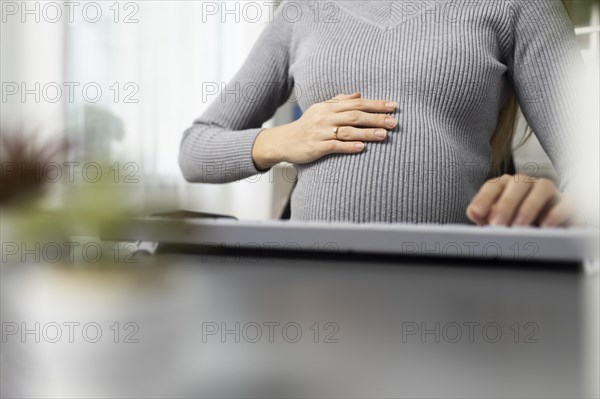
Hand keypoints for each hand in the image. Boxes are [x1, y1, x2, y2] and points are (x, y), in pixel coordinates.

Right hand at [252, 92, 397, 168]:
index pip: (356, 103)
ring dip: (367, 133)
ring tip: (384, 135)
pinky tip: (362, 148)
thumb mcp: (321, 110)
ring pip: (348, 131)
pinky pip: (335, 146)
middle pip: (355, 115)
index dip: (375, 104)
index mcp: (328, 107)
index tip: (392, 106)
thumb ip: (339, 101)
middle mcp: (325, 117)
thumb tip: (359, 94)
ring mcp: (321, 132)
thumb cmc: (306, 126)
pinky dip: (349, 147)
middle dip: (376, 118)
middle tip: (394, 121)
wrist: (284, 141)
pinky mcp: (316, 147)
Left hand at [466, 174, 581, 226]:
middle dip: (506, 204)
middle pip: (518, 183)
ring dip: (529, 207)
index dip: (484, 198)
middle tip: (497, 225)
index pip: (494, 185)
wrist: (546, 231)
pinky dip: (557, 213)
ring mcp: (549, 192)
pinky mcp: (568, 203)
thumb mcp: (497, 222)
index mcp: (506, 186)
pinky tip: (546, 227)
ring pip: (543, 187)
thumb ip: (483, 216)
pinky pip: (568, 201)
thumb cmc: (515, 225)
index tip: (477, 214)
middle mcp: (528, 184)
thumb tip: (473, 212)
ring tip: (519, 227)